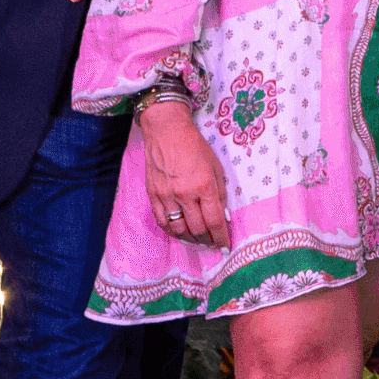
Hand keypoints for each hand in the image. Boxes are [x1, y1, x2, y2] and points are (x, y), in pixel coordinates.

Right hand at [138, 101, 225, 245]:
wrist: (167, 132)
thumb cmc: (196, 148)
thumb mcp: (216, 168)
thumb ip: (219, 193)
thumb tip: (223, 215)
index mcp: (204, 186)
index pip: (215, 220)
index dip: (221, 237)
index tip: (226, 246)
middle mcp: (184, 194)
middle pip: (197, 228)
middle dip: (207, 240)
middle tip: (212, 242)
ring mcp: (166, 195)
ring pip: (178, 229)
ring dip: (190, 238)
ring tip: (198, 239)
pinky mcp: (152, 195)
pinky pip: (162, 221)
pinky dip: (172, 230)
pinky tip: (179, 232)